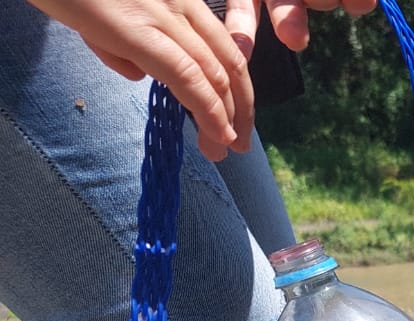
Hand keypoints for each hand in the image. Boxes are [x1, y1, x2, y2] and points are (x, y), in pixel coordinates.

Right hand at [26, 1, 381, 161]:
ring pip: (213, 72)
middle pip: (228, 62)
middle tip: (239, 143)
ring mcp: (160, 13)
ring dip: (226, 117)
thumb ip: (129, 41)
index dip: (236, 88)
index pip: (222, 47)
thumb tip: (141, 73)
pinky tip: (217, 133)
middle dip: (240, 108)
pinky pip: (185, 75)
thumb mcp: (108, 15)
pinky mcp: (135, 28)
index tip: (236, 119)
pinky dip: (207, 109)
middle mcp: (179, 2)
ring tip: (227, 148)